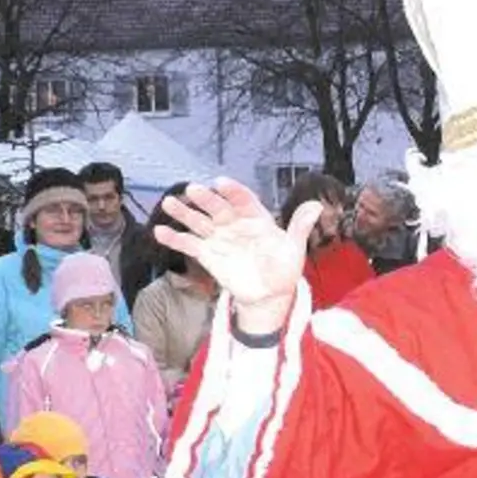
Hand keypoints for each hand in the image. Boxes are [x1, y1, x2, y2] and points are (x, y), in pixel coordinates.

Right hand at [155, 179, 323, 333]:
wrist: (269, 295)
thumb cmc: (283, 268)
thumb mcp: (294, 248)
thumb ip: (299, 227)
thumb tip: (317, 205)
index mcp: (256, 218)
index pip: (243, 200)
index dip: (233, 191)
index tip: (221, 183)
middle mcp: (234, 223)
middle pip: (217, 207)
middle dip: (205, 199)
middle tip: (193, 189)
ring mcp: (219, 238)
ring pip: (199, 222)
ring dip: (184, 213)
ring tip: (168, 203)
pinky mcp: (207, 254)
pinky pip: (189, 244)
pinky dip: (174, 239)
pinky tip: (159, 232)